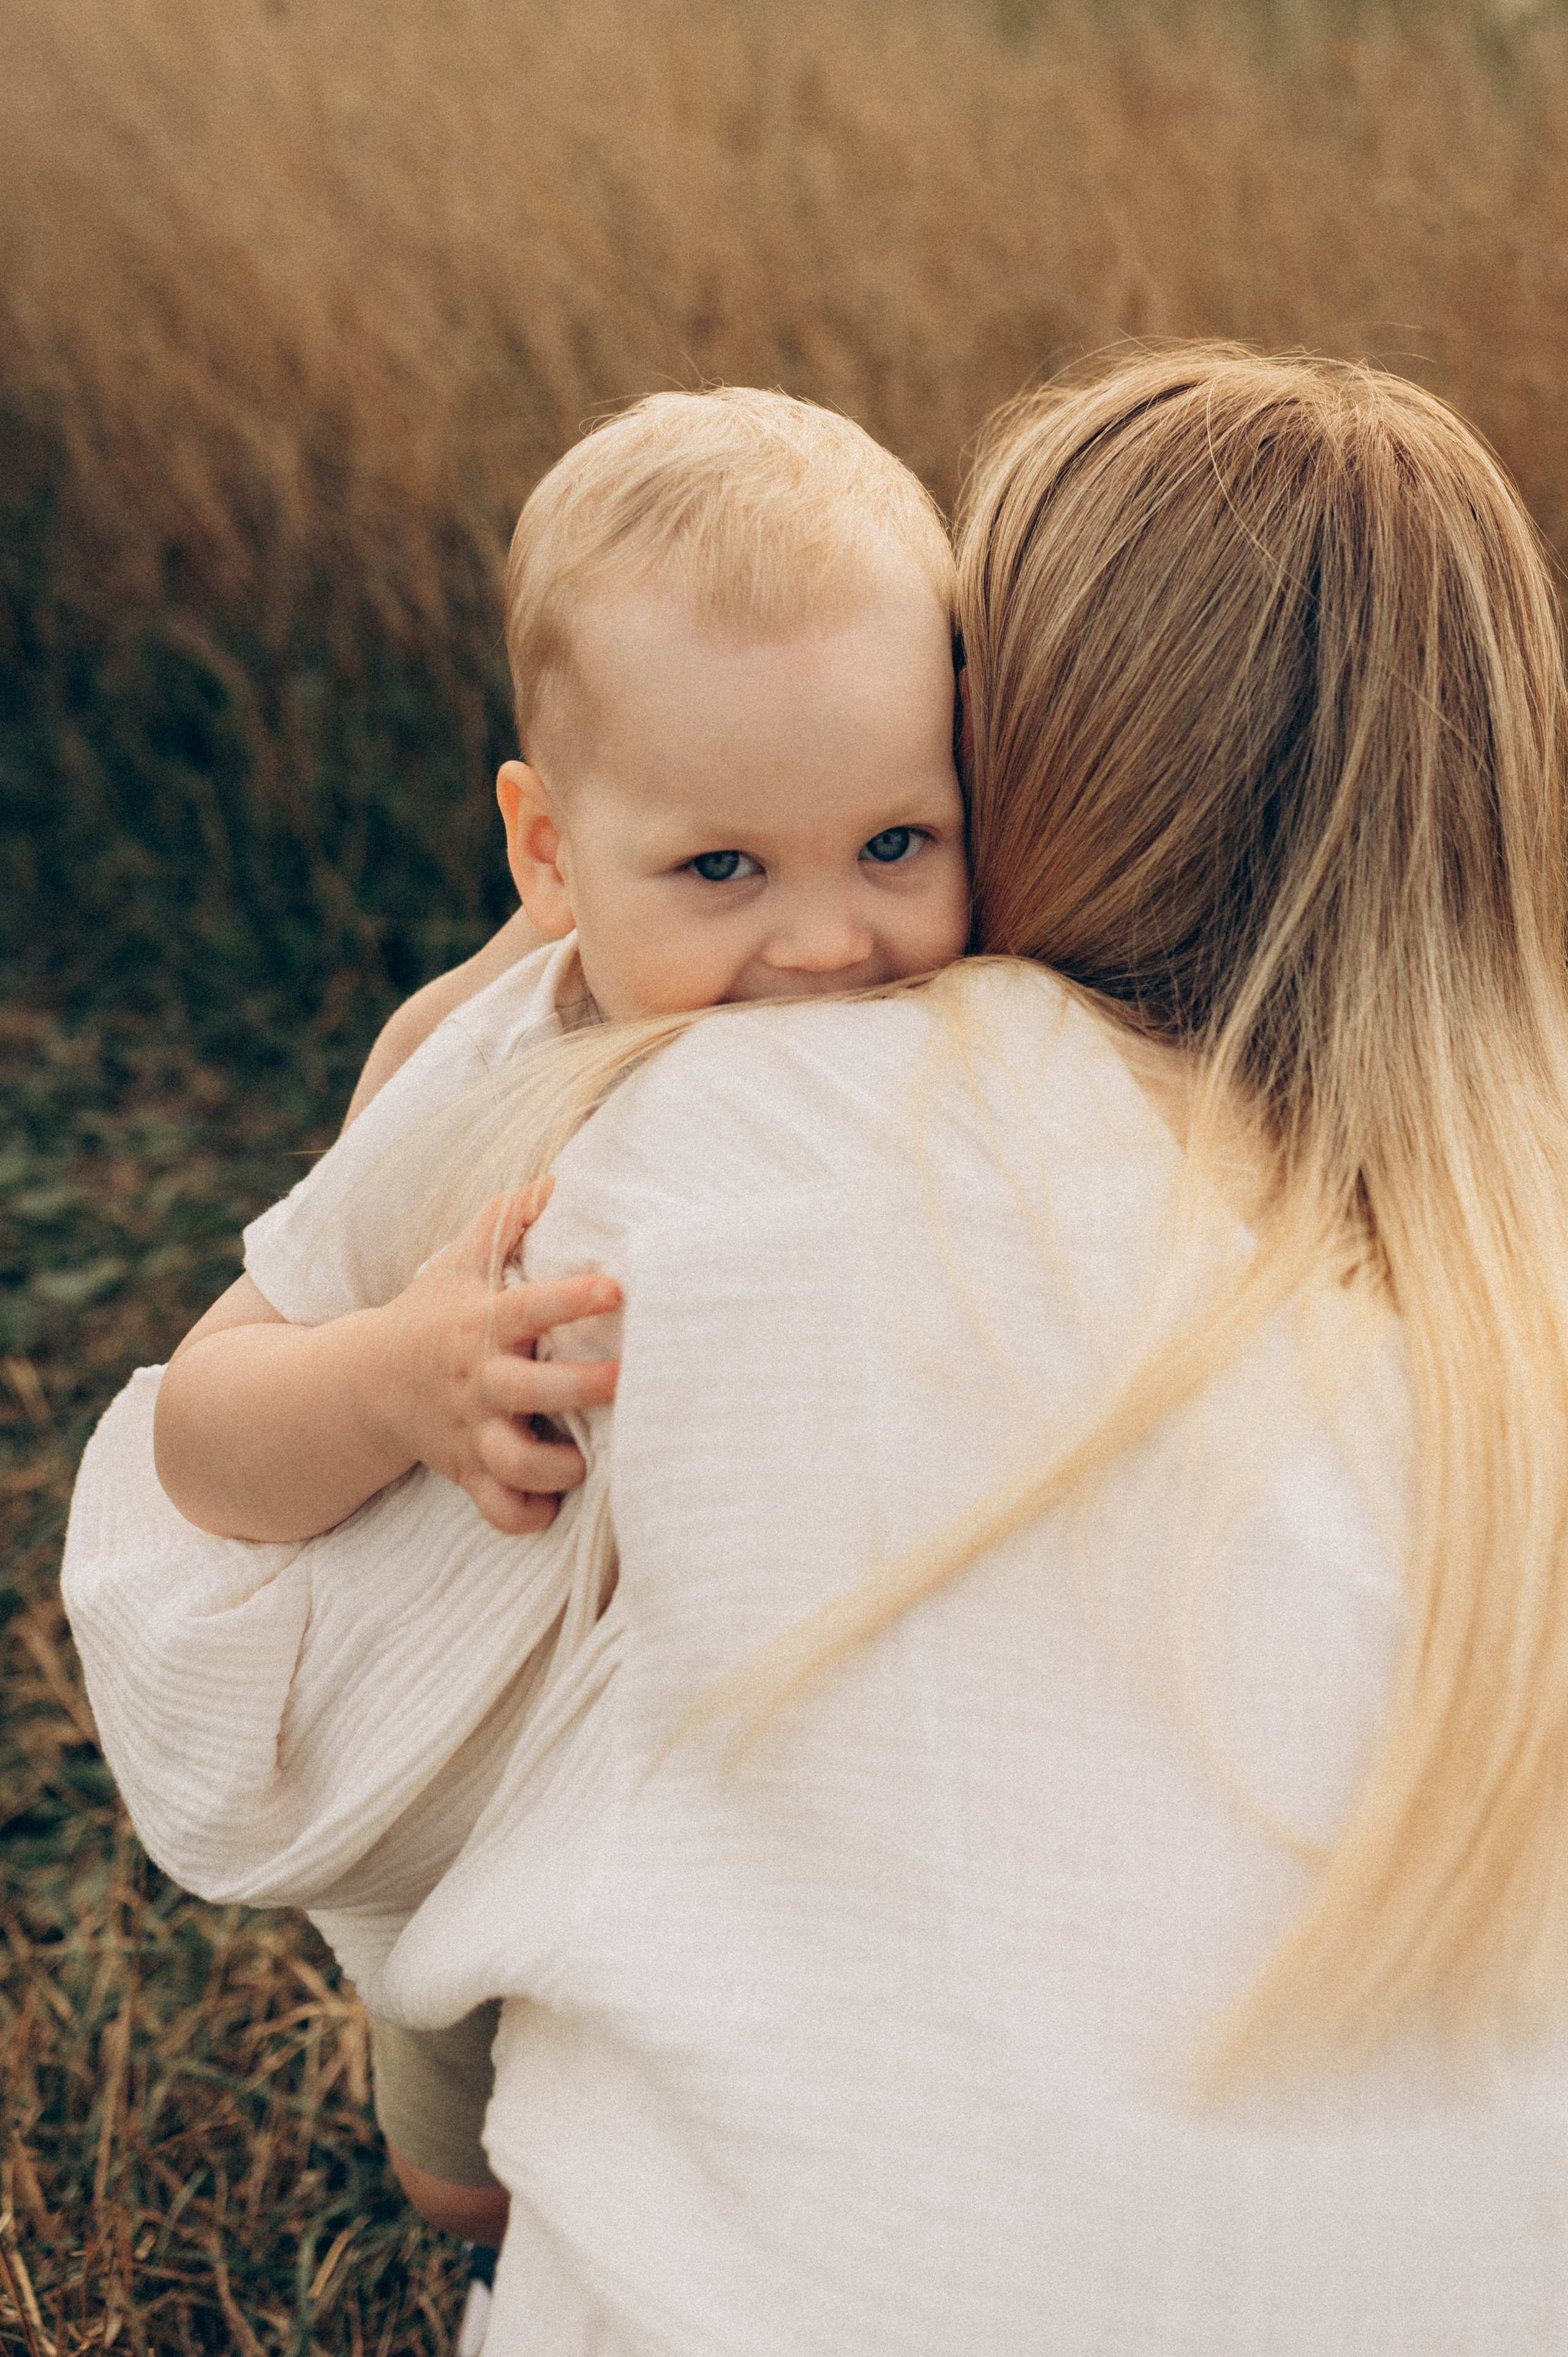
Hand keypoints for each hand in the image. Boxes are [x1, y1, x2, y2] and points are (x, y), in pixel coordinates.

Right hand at [376, 1181, 620, 1533]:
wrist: (365, 1384)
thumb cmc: (433, 1314)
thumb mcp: (460, 1260)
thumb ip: (507, 1218)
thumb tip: (560, 1175)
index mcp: (481, 1324)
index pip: (528, 1308)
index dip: (571, 1299)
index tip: (615, 1288)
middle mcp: (479, 1381)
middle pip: (529, 1392)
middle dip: (581, 1388)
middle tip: (631, 1379)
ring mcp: (473, 1432)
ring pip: (514, 1463)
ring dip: (558, 1467)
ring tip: (591, 1458)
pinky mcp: (468, 1472)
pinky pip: (498, 1508)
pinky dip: (527, 1515)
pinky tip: (556, 1503)